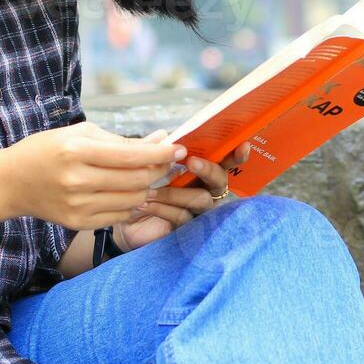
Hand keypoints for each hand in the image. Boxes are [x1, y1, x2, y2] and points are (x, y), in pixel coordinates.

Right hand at [0, 122, 183, 231]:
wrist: (11, 182)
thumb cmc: (48, 150)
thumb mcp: (81, 133)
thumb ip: (122, 140)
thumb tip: (161, 140)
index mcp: (76, 151)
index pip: (132, 156)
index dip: (161, 154)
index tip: (178, 149)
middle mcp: (77, 180)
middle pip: (136, 180)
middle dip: (159, 170)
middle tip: (168, 162)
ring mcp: (77, 205)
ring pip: (132, 200)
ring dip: (147, 188)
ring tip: (147, 176)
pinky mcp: (78, 223)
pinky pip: (120, 216)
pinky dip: (132, 204)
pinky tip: (130, 192)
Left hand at [115, 132, 250, 252]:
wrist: (120, 217)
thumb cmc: (138, 187)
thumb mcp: (142, 166)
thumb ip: (153, 151)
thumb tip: (163, 135)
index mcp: (198, 171)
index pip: (223, 161)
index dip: (235, 155)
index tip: (243, 145)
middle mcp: (204, 190)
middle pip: (219, 180)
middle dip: (208, 169)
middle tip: (191, 162)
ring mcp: (198, 211)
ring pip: (200, 198)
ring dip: (174, 192)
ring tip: (150, 191)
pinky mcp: (187, 229)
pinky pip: (182, 217)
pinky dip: (162, 208)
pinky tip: (143, 204)